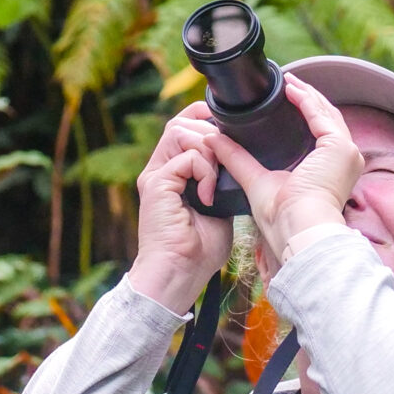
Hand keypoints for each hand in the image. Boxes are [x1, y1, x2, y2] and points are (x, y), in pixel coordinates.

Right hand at [125, 104, 234, 311]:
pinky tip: (209, 195)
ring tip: (216, 179)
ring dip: (208, 149)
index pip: (183, 127)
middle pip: (180, 123)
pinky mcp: (156, 183)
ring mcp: (155, 175)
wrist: (178, 275)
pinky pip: (187, 157)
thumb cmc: (198, 252)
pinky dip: (205, 170)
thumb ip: (222, 183)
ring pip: (180, 131)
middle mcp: (160, 170)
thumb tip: (238, 164)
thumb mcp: (219, 209)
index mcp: (172, 174)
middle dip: (211, 133)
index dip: (203, 118)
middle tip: (227, 162)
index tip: (228, 128)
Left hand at [206, 76, 360, 259]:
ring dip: (307, 95)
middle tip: (286, 84)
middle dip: (307, 99)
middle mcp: (345, 160)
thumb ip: (237, 158)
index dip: (304, 113)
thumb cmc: (282, 218)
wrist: (296, 229)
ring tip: (288, 83)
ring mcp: (346, 153)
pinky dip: (306, 101)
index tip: (285, 99)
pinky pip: (321, 116)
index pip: (320, 133)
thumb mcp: (256, 180)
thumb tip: (212, 139)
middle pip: (326, 119)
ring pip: (326, 113)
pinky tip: (290, 90)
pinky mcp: (339, 147)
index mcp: (331, 169)